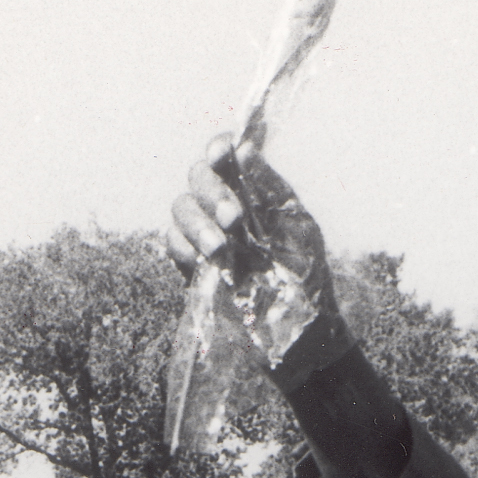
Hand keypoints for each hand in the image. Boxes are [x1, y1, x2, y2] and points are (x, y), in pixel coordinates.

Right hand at [167, 135, 351, 387]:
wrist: (296, 329)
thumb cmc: (305, 274)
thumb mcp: (296, 225)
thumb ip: (271, 187)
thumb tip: (247, 148)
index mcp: (253, 191)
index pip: (226, 157)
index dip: (218, 149)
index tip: (223, 153)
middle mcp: (225, 207)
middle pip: (197, 177)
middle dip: (212, 194)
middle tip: (234, 220)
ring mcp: (205, 234)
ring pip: (180, 208)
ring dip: (199, 225)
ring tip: (223, 249)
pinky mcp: (191, 265)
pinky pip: (172, 243)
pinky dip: (186, 248)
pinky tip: (209, 262)